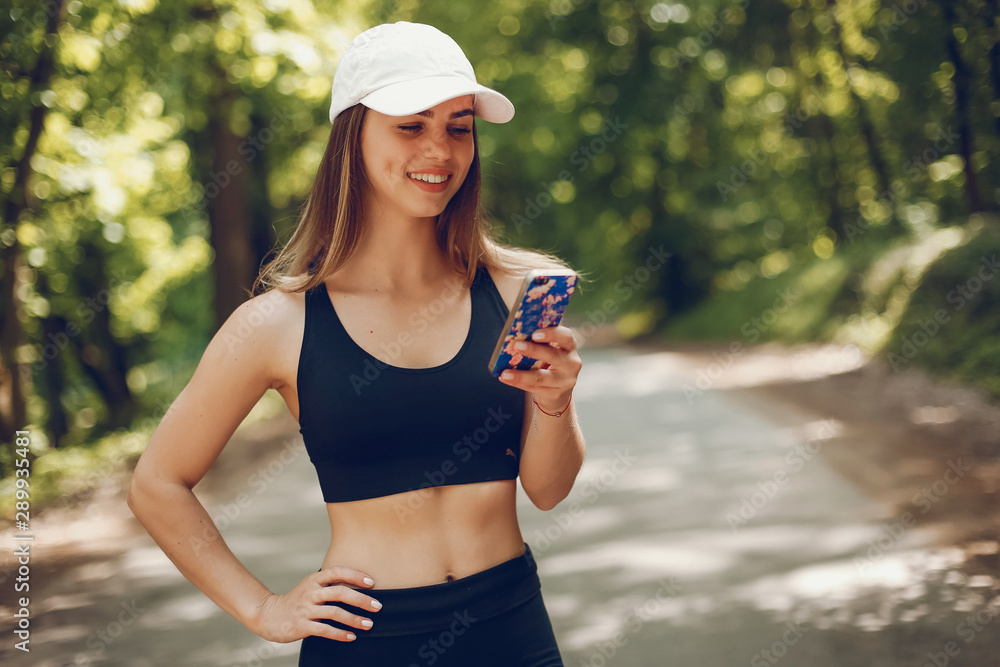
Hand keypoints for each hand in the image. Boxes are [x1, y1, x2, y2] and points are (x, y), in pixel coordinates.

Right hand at [252, 566, 381, 642]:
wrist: (269, 615)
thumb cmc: (297, 601)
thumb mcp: (311, 587)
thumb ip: (330, 585)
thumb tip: (360, 587)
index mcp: (314, 579)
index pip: (338, 572)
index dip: (355, 575)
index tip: (372, 582)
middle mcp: (310, 592)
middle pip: (340, 592)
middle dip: (361, 599)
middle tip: (377, 606)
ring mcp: (305, 609)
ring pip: (334, 612)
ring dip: (354, 619)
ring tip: (368, 624)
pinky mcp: (301, 625)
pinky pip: (325, 629)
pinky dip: (340, 633)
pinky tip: (351, 636)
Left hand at [498, 325, 581, 411]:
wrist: (559, 391)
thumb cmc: (551, 363)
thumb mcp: (551, 350)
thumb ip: (539, 342)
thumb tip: (514, 335)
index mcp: (569, 346)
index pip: (565, 336)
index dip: (551, 334)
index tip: (535, 334)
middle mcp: (571, 363)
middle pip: (553, 355)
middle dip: (534, 350)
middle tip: (517, 346)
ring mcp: (565, 381)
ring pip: (541, 377)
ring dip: (521, 374)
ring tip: (506, 373)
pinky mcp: (555, 394)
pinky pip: (533, 388)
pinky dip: (518, 382)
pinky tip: (506, 378)